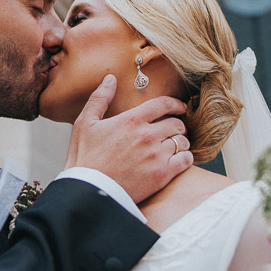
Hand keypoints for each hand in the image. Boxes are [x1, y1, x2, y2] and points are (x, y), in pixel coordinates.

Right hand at [65, 75, 192, 202]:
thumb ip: (99, 98)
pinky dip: (185, 158)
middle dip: (177, 125)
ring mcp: (156, 155)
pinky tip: (178, 160)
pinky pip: (186, 160)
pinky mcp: (162, 174)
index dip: (176, 104)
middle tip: (173, 131)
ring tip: (174, 147)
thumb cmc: (84, 158)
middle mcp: (147, 135)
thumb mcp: (84, 123)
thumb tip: (110, 78)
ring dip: (181, 142)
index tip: (180, 107)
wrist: (88, 191)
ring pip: (183, 142)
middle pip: (176, 123)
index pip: (163, 104)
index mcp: (131, 120)